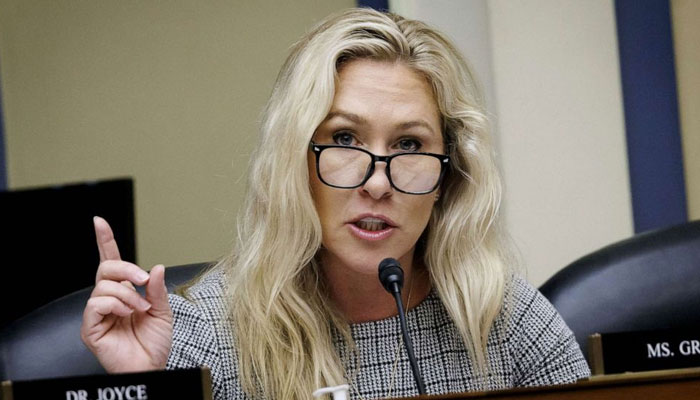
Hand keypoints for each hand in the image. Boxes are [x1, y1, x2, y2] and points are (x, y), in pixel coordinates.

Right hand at [81, 216, 172, 371]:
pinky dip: (115, 305)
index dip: (104, 240)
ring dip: (127, 295)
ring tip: (139, 309)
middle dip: (126, 269)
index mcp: (124, 292)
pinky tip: (126, 315)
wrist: (152, 366)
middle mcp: (108, 299)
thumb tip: (156, 267)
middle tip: (143, 281)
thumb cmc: (155, 342)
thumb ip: (158, 289)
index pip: (111, 261)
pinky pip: (96, 304)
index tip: (99, 221)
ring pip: (104, 286)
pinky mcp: (90, 328)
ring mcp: (98, 313)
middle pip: (106, 268)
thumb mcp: (163, 310)